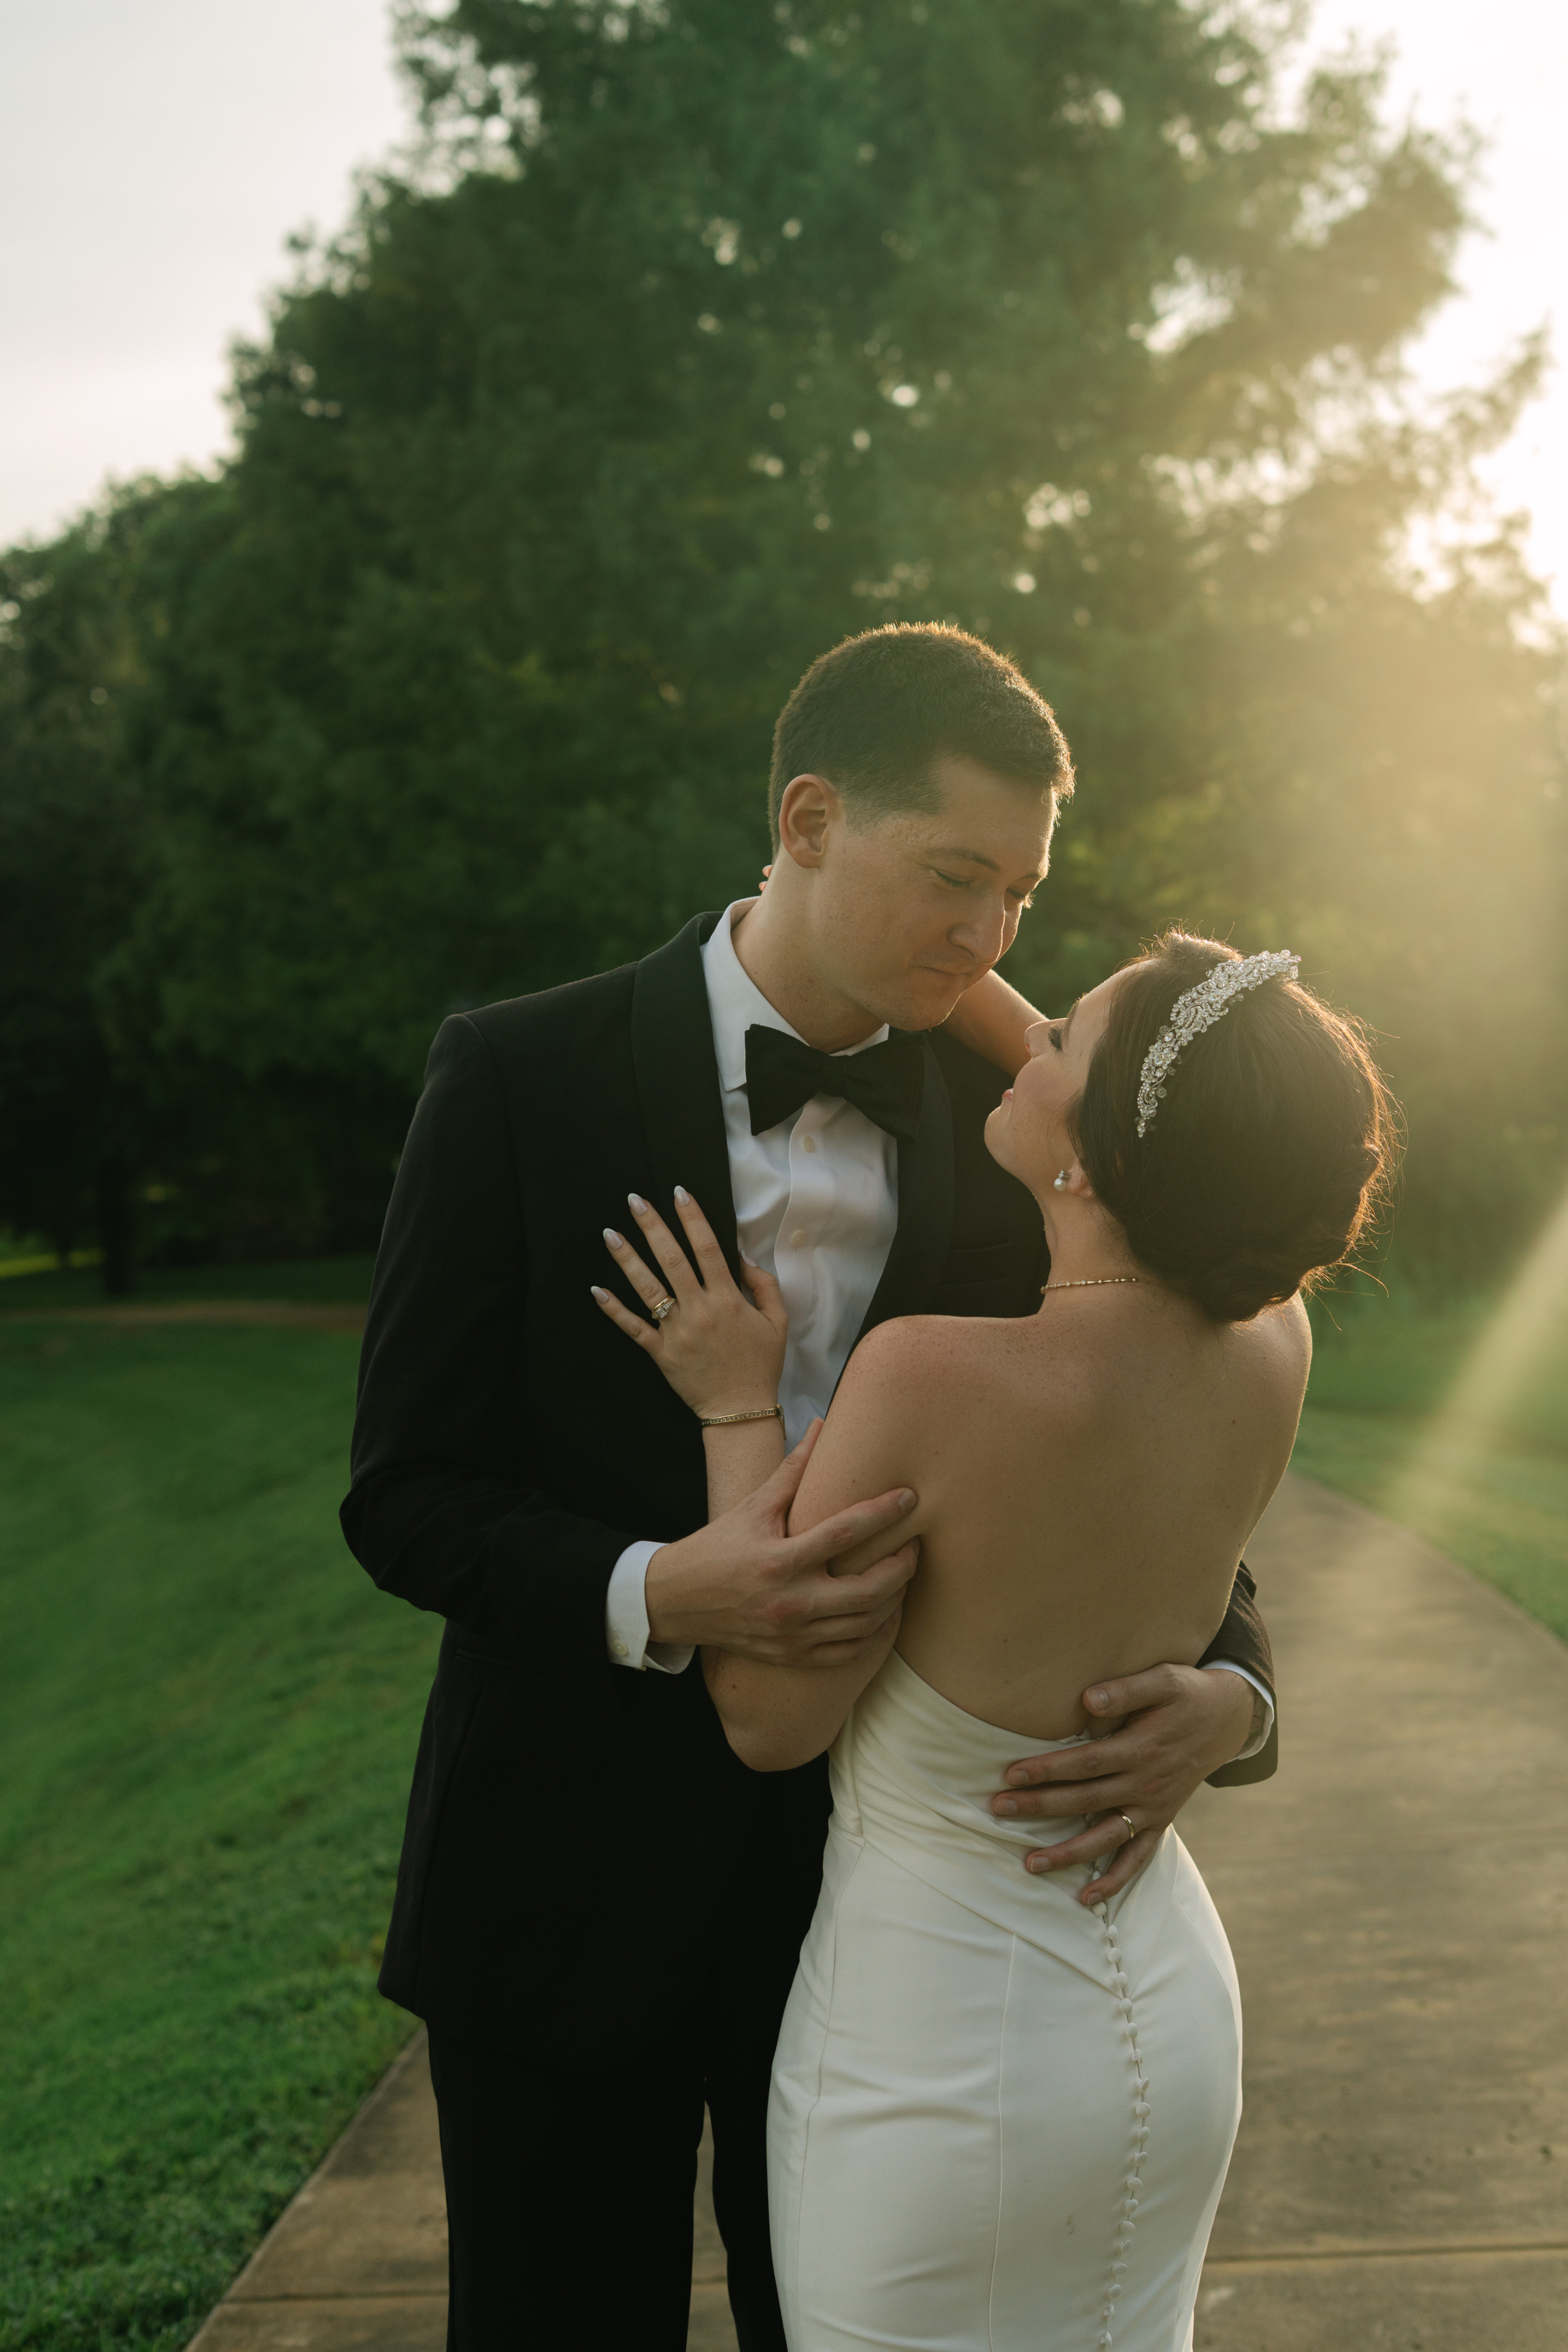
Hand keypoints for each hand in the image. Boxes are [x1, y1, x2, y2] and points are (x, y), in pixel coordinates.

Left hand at [593, 1187, 786, 1416]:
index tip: (679, 1193)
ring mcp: (677, 1332)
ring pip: (648, 1289)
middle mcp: (700, 1311)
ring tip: (610, 1234)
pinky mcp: (661, 1353)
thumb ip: (764, 1285)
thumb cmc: (760, 1364)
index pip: (708, 1248)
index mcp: (728, 1300)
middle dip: (652, 1227)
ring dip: (628, 1260)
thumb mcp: (777, 1322)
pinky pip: (634, 1328)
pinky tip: (597, 1289)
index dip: (693, 1218)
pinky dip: (614, 1310)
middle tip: (634, 1200)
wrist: (741, 1410)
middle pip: (672, 1260)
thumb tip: (743, 1256)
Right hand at [645, 1422, 919, 1661]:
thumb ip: (794, 1470)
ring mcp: (793, 1635)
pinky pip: (849, 1652)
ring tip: (904, 1574)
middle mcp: (789, 1601)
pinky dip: (875, 1632)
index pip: (845, 1532)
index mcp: (779, 1559)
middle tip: (916, 1545)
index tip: (909, 1497)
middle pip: (869, 1589)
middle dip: (903, 1566)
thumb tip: (824, 1424)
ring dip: (896, 1598)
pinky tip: (885, 1611)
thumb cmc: (717, 1547)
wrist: (676, 1602)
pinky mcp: (793, 1657)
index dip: (884, 1512)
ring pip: (866, 1623)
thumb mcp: (753, 1506)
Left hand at [990, 1664, 1255, 1903]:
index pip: (1086, 1763)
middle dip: (1040, 1806)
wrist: (1227, 1720)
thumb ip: (1127, 1689)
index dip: (1048, 1769)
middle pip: (1085, 1800)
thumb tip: (1088, 1698)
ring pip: (1106, 1837)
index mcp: (1140, 1748)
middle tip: (999, 1809)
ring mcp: (1153, 1807)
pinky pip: (1138, 1857)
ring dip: (1068, 1853)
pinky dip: (1115, 1880)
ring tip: (1030, 1864)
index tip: (1011, 1773)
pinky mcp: (1161, 1820)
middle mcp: (1145, 1784)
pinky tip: (1086, 1897)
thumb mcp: (1164, 1679)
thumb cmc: (1187, 1693)